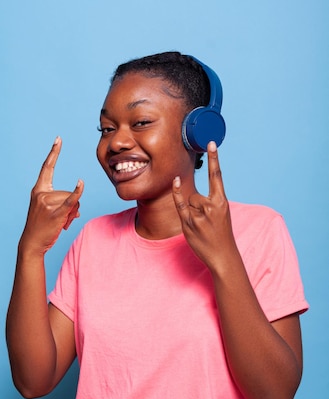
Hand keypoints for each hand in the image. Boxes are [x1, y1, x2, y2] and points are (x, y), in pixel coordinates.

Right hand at [19, 137, 83, 254]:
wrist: (32, 243)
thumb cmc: (41, 228)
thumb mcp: (49, 211)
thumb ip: (63, 203)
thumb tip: (77, 208)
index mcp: (38, 190)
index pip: (47, 168)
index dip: (53, 153)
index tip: (59, 139)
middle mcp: (41, 194)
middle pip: (67, 193)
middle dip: (69, 208)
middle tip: (58, 220)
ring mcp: (47, 203)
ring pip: (71, 201)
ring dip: (71, 214)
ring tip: (60, 224)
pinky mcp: (55, 213)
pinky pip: (70, 200)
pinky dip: (77, 193)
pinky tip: (81, 184)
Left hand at [172, 141, 237, 272]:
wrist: (223, 255)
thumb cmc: (221, 234)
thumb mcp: (222, 214)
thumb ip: (210, 202)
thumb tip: (192, 194)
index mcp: (222, 202)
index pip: (217, 176)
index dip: (214, 159)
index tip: (211, 143)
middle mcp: (211, 206)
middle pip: (195, 195)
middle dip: (197, 206)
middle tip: (207, 223)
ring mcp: (199, 215)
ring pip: (189, 202)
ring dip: (192, 213)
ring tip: (202, 227)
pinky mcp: (189, 223)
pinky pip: (180, 204)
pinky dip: (177, 194)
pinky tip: (175, 183)